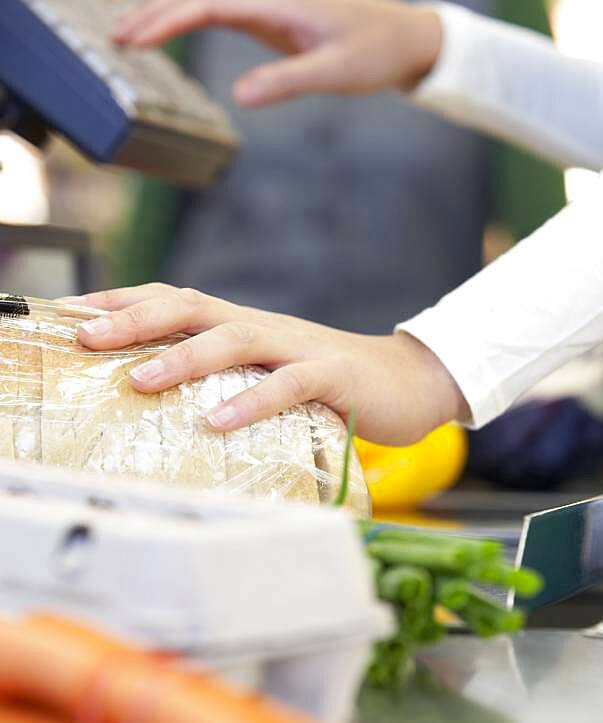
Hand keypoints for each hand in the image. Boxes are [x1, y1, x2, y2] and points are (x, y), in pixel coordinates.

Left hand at [72, 285, 466, 444]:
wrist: (410, 380)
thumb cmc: (331, 385)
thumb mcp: (270, 375)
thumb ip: (228, 379)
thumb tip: (167, 403)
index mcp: (244, 326)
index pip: (175, 300)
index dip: (123, 302)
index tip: (72, 315)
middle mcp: (264, 327)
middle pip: (192, 306)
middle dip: (135, 319)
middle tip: (85, 337)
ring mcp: (299, 347)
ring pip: (235, 338)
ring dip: (184, 357)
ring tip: (140, 380)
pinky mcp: (333, 376)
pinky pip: (289, 384)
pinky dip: (251, 401)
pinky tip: (219, 422)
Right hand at [113, 0, 442, 106]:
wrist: (405, 35)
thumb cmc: (376, 52)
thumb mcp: (336, 73)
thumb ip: (288, 82)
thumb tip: (238, 97)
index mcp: (278, 2)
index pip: (207, 2)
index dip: (166, 20)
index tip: (134, 41)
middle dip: (153, 12)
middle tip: (114, 40)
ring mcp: (268, 4)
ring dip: (165, 12)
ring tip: (129, 36)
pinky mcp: (272, 17)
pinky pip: (220, 9)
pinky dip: (188, 18)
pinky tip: (172, 34)